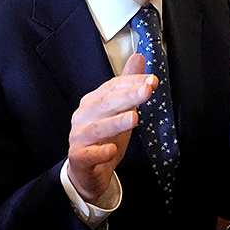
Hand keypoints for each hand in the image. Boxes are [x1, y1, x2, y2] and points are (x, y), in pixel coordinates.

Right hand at [68, 53, 156, 203]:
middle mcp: (83, 116)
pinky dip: (99, 152)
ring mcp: (78, 137)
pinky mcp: (78, 158)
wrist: (87, 171)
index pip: (111, 87)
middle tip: (146, 91)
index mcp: (93, 102)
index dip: (131, 82)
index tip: (151, 80)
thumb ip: (127, 84)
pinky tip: (111, 150)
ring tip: (133, 117)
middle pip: (104, 104)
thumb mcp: (120, 109)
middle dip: (127, 96)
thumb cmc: (103, 138)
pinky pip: (87, 155)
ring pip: (96, 128)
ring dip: (115, 122)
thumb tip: (138, 58)